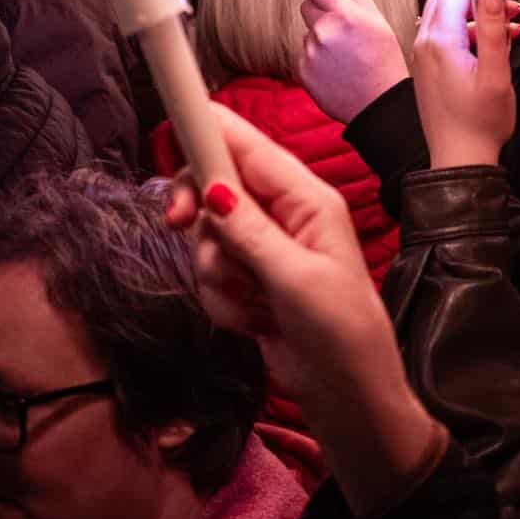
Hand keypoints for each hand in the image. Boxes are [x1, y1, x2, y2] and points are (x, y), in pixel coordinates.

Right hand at [167, 105, 440, 515]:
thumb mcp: (297, 280)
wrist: (347, 395)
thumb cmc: (340, 333)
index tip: (172, 122)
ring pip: (208, 239)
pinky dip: (224, 301)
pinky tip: (255, 323)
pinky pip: (213, 276)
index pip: (250, 147)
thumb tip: (213, 186)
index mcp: (308, 200)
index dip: (209, 131)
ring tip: (257, 304)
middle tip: (180, 226)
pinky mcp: (252, 283)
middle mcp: (286, 216)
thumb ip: (250, 233)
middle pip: (216, 187)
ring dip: (219, 275)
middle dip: (200, 217)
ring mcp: (266, 250)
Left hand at [298, 0, 410, 124]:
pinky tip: (336, 69)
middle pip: (307, 5)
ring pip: (308, 32)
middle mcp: (324, 32)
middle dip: (321, 11)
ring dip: (321, 37)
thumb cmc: (385, 61)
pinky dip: (316, 58)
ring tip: (345, 55)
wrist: (378, 105)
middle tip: (343, 26)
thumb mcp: (379, 22)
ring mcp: (311, 53)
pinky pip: (305, 54)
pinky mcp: (302, 71)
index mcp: (346, 16)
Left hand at [413, 0, 519, 168]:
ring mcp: (425, 55)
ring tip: (514, 17)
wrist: (459, 160)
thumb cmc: (479, 123)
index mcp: (440, 40)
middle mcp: (425, 42)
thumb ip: (494, 29)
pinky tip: (499, 39)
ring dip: (479, 8)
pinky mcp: (430, 67)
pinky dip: (472, 28)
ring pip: (449, 13)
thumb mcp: (496, 74)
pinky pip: (447, 34)